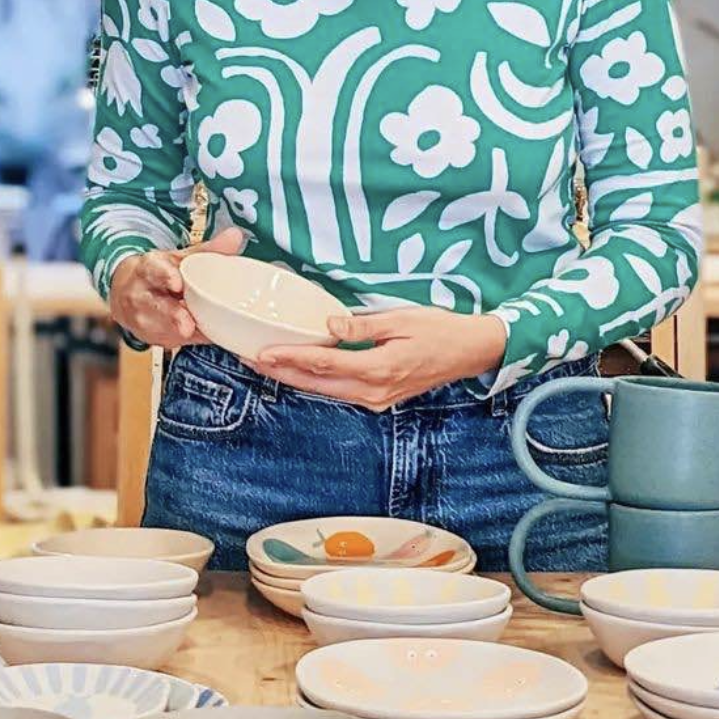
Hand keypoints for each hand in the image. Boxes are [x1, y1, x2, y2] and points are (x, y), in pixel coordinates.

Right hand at [108, 227, 245, 348]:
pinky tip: (193, 337)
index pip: (154, 270)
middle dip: (171, 315)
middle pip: (154, 304)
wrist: (125, 292)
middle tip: (187, 326)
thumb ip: (208, 250)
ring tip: (192, 333)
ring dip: (174, 332)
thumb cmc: (159, 275)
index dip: (165, 276)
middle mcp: (140, 292)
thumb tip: (235, 236)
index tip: (178, 284)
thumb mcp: (180, 259)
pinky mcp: (146, 335)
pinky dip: (179, 340)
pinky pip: (164, 340)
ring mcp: (140, 316)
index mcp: (149, 268)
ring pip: (156, 326)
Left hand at [254, 307, 507, 410]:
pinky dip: (315, 381)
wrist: (470, 352)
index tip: (261, 352)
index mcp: (378, 370)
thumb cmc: (440, 330)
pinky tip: (299, 370)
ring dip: (294, 378)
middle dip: (280, 372)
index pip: (323, 365)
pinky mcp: (379, 398)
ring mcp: (376, 399)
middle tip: (248, 358)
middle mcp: (373, 392)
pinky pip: (338, 391)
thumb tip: (329, 327)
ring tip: (265, 363)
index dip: (289, 358)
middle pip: (316, 384)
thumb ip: (363, 325)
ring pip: (324, 391)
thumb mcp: (403, 319)